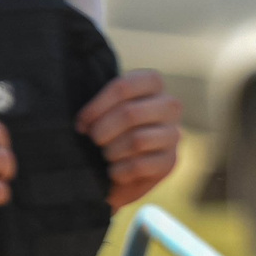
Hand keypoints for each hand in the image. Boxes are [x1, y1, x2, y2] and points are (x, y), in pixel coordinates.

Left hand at [78, 70, 182, 207]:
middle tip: (92, 141)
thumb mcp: (100, 111)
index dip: (98, 105)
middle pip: (131, 114)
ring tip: (104, 156)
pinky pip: (140, 165)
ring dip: (111, 151)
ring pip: (137, 140)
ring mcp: (173, 134)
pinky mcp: (170, 161)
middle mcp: (169, 105)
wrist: (115, 170)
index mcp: (151, 84)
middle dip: (102, 131)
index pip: (125, 86)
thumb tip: (82, 121)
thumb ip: (97, 104)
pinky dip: (119, 171)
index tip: (81, 123)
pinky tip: (112, 171)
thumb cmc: (103, 132)